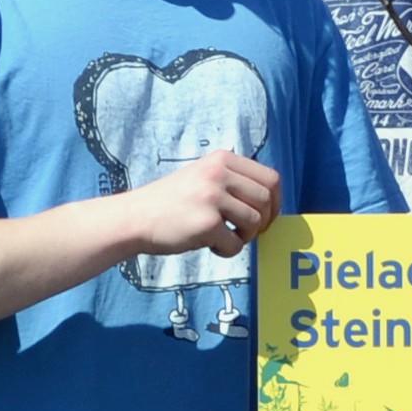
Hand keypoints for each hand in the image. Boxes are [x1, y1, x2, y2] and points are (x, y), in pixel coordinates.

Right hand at [125, 145, 280, 261]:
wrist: (136, 217)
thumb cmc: (172, 202)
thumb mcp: (203, 176)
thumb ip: (233, 182)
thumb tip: (271, 203)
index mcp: (222, 159)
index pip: (271, 178)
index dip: (275, 202)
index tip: (266, 217)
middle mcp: (219, 173)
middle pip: (266, 201)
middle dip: (262, 222)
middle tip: (244, 232)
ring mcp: (213, 197)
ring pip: (255, 223)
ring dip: (244, 237)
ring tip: (223, 237)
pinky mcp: (207, 223)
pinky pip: (236, 244)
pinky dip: (227, 251)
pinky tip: (209, 246)